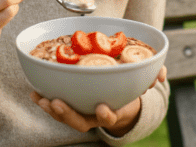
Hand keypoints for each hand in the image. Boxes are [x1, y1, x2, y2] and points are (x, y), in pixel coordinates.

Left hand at [30, 65, 166, 135]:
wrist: (121, 97)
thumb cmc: (131, 85)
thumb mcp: (144, 79)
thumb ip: (154, 74)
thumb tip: (160, 73)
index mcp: (114, 109)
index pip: (111, 115)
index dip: (106, 114)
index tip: (103, 108)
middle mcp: (96, 115)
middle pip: (81, 121)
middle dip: (67, 114)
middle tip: (57, 103)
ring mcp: (82, 113)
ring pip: (66, 117)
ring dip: (52, 109)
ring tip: (41, 98)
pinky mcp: (71, 105)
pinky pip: (56, 107)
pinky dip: (44, 100)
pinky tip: (35, 91)